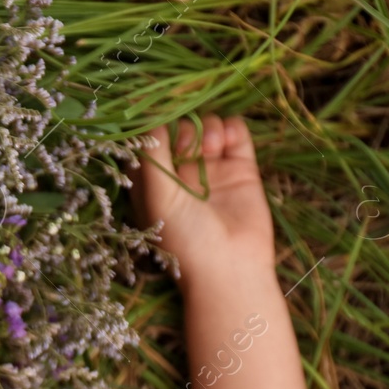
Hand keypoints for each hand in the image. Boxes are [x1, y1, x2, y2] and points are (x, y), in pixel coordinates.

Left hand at [127, 113, 276, 287]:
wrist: (231, 267)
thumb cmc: (185, 239)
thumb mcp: (157, 197)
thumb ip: (153, 157)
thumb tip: (155, 120)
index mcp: (153, 183)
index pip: (148, 142)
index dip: (152, 128)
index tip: (158, 123)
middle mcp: (180, 174)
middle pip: (178, 130)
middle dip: (183, 129)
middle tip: (188, 149)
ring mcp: (211, 170)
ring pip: (206, 127)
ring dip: (206, 127)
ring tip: (209, 148)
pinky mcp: (240, 169)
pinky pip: (235, 134)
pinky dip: (231, 128)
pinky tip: (226, 141)